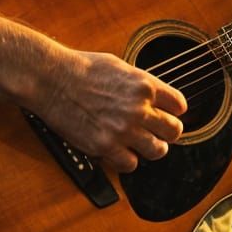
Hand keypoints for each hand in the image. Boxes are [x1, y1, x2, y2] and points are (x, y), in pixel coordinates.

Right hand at [41, 48, 185, 173]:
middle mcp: (139, 108)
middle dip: (168, 132)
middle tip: (158, 133)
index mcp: (145, 85)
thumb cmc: (81, 68)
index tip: (167, 114)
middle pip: (174, 131)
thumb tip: (152, 96)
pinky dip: (127, 161)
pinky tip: (119, 152)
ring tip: (141, 145)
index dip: (174, 111)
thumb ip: (139, 84)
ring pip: (158, 151)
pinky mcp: (105, 146)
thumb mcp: (119, 66)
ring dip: (151, 149)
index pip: (179, 105)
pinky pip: (130, 164)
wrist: (51, 79)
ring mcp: (123, 129)